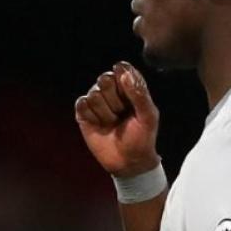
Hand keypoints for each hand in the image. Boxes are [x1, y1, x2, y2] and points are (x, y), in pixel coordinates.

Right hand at [75, 61, 159, 177]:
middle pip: (105, 79)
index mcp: (129, 87)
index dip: (123, 79)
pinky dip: (91, 116)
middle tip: (122, 113)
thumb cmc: (142, 138)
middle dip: (114, 99)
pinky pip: (82, 104)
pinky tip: (99, 125)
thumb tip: (124, 74)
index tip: (129, 96)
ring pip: (94, 94)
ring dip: (105, 112)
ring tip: (112, 123)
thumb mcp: (148, 116)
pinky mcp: (83, 113)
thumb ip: (139, 94)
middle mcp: (111, 90)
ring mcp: (97, 101)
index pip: (122, 69)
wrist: (128, 161)